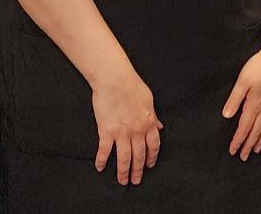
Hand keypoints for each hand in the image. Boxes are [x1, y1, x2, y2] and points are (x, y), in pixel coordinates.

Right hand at [91, 69, 162, 184]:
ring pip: (124, 158)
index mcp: (148, 122)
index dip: (151, 157)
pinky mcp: (106, 132)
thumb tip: (160, 127)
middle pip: (139, 155)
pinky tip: (100, 168)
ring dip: (123, 171)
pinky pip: (105, 151)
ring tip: (122, 181)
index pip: (153, 145)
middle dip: (138, 170)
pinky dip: (102, 161)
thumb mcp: (149, 100)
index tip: (149, 165)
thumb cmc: (133, 86)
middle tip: (136, 180)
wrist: (116, 80)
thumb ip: (153, 116)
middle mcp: (136, 130)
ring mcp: (121, 132)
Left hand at [222, 45, 260, 160]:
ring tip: (256, 149)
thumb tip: (227, 116)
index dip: (238, 141)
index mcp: (254, 104)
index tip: (233, 151)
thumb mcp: (242, 81)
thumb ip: (235, 99)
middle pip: (256, 131)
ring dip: (260, 139)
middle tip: (244, 157)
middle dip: (249, 145)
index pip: (244, 128)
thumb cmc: (259, 66)